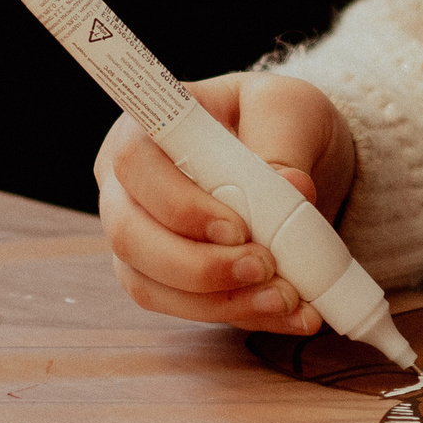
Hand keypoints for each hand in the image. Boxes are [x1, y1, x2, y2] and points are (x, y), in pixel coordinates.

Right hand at [96, 71, 356, 333]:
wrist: (296, 156)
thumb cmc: (276, 119)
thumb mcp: (289, 108)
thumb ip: (284, 142)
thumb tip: (291, 187)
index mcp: (144, 131)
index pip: (133, 164)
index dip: (178, 204)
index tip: (237, 228)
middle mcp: (126, 188)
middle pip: (130, 237)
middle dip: (198, 266)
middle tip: (265, 267)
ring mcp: (140, 240)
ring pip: (152, 286)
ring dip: (222, 300)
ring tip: (287, 297)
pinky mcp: (167, 280)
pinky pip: (188, 310)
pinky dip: (240, 314)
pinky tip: (289, 312)